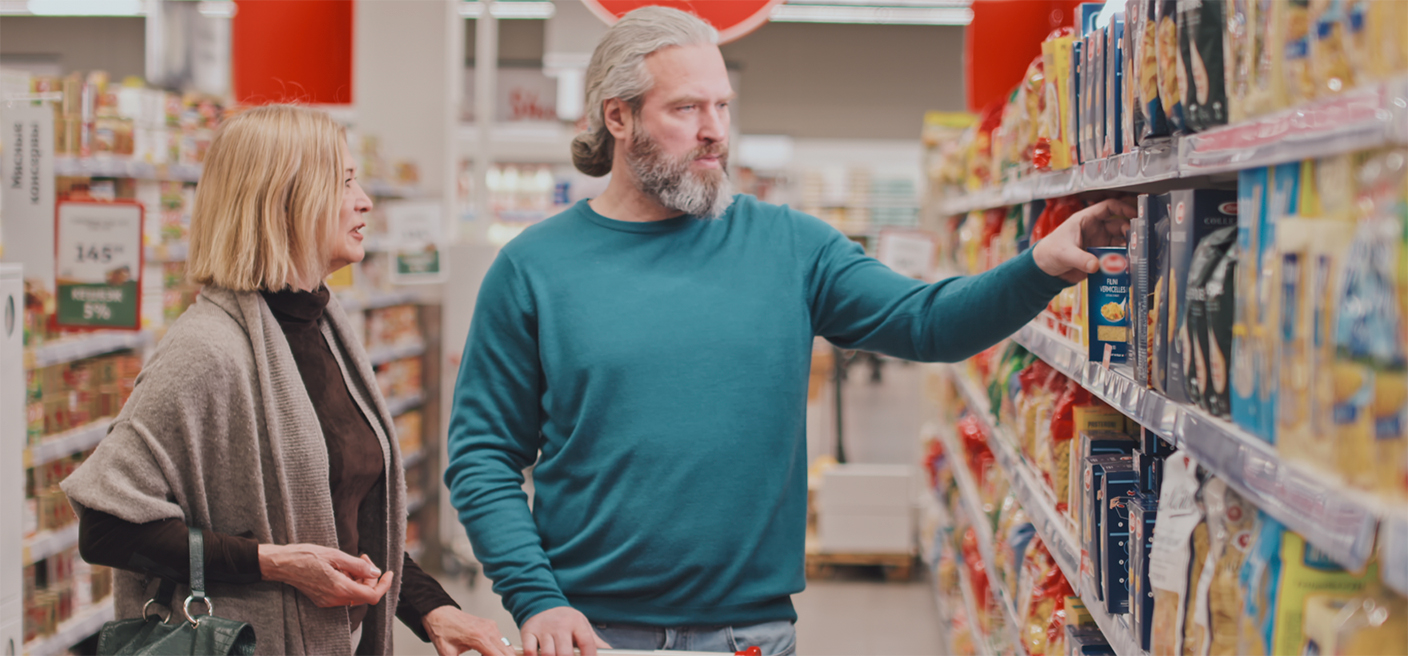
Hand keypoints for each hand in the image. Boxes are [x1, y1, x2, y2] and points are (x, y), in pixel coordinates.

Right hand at [257, 543, 394, 607]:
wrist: (282, 564)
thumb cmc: (306, 556)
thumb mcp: (336, 555)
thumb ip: (358, 566)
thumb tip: (376, 572)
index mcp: (340, 589)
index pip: (372, 596)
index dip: (384, 585)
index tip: (389, 573)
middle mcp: (335, 599)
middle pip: (364, 594)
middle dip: (370, 577)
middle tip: (365, 558)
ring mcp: (328, 601)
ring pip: (354, 594)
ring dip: (360, 579)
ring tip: (356, 560)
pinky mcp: (322, 599)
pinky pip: (344, 594)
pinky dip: (350, 582)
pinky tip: (345, 568)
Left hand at [423, 606, 514, 655]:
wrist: (439, 614)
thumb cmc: (442, 631)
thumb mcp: (447, 654)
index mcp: (479, 638)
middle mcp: (488, 631)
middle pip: (508, 653)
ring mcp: (491, 626)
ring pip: (507, 647)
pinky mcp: (491, 625)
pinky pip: (502, 641)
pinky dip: (498, 650)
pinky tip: (485, 653)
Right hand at [521, 606, 610, 655]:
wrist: (542, 603)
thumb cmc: (565, 621)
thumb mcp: (582, 626)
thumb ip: (596, 642)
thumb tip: (611, 653)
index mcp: (577, 623)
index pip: (587, 643)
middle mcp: (560, 625)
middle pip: (565, 652)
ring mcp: (544, 628)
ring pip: (548, 653)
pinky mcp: (528, 631)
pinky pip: (529, 650)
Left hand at [1032, 197, 1137, 282]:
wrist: (1045, 269)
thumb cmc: (1049, 253)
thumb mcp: (1064, 253)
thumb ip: (1080, 259)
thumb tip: (1095, 265)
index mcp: (1086, 220)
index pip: (1108, 207)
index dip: (1123, 207)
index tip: (1135, 213)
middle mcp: (1095, 229)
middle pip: (1119, 224)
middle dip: (1129, 230)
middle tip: (1136, 238)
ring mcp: (1099, 242)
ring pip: (1120, 240)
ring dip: (1128, 245)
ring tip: (1135, 252)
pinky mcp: (1100, 256)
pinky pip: (1116, 255)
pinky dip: (1123, 258)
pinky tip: (1128, 263)